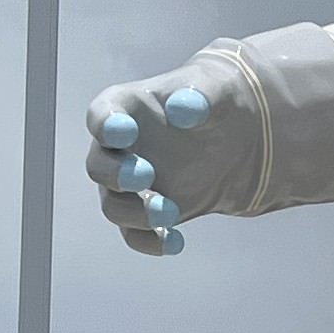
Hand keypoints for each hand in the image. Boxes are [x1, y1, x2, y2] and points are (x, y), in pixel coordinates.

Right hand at [82, 54, 259, 256]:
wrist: (234, 133)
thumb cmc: (215, 100)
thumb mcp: (216, 90)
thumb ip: (200, 96)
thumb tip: (184, 109)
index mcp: (126, 108)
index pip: (101, 115)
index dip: (106, 125)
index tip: (125, 133)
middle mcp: (118, 147)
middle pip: (99, 166)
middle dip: (116, 175)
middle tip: (145, 176)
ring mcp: (130, 182)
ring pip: (113, 206)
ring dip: (136, 213)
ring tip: (170, 213)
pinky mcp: (147, 209)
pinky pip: (136, 234)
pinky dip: (151, 242)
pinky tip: (176, 242)